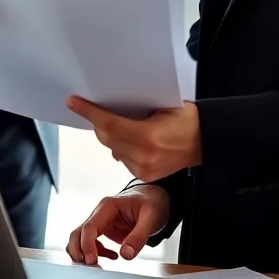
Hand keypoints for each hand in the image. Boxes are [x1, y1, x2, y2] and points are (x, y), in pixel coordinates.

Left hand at [67, 96, 201, 181]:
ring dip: (109, 135)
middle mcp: (145, 155)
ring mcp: (144, 168)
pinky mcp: (145, 175)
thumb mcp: (163, 106)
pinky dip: (121, 147)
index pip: (110, 123)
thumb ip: (137, 108)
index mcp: (149, 135)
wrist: (205, 142)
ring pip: (112, 149)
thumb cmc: (187, 119)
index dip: (89, 112)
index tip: (74, 102)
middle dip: (97, 122)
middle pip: (106, 137)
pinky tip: (132, 138)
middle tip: (90, 108)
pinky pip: (123, 159)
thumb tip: (111, 103)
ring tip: (119, 122)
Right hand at [67, 185, 170, 264]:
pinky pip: (92, 243)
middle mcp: (100, 213)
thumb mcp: (151, 218)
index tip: (92, 261)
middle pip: (78, 232)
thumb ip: (139, 236)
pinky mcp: (105, 229)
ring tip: (98, 264)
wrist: (156, 197)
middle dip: (78, 250)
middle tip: (89, 266)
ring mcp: (101, 221)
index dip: (87, 245)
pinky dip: (97, 252)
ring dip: (83, 252)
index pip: (90, 227)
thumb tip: (125, 255)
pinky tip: (114, 256)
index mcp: (108, 206)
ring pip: (80, 238)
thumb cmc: (153, 202)